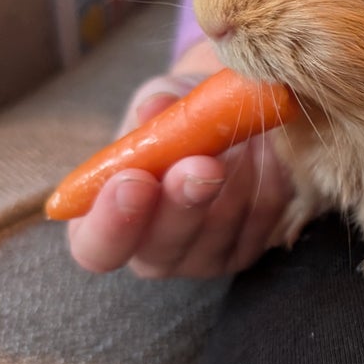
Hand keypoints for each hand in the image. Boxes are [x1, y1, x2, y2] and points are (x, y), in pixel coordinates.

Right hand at [66, 42, 293, 278]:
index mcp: (104, 227)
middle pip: (163, 250)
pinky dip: (265, 176)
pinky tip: (262, 148)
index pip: (97, 249)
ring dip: (233, 176)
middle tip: (203, 163)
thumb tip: (157, 107)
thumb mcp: (156, 103)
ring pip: (219, 229)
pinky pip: (262, 216)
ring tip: (236, 134)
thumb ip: (152, 113)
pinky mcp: (249, 249)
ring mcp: (203, 260)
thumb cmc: (170, 119)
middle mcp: (152, 255)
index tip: (132, 181)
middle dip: (183, 202)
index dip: (112, 224)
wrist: (222, 119)